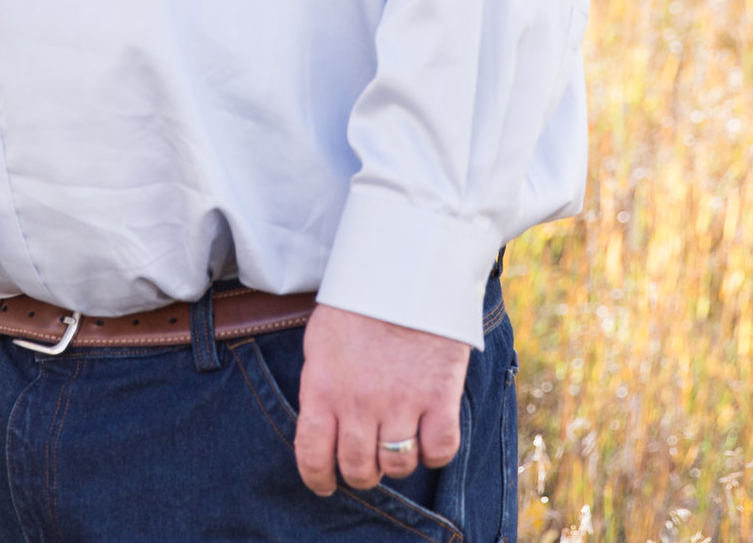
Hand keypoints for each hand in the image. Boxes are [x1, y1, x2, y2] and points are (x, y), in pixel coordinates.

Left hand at [292, 305, 469, 496]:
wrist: (403, 266)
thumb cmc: (359, 301)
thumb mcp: (320, 342)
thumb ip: (320, 387)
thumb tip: (320, 424)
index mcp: (323, 388)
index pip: (312, 457)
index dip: (319, 480)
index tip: (326, 484)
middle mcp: (359, 403)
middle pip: (359, 469)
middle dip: (362, 474)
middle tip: (368, 462)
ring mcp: (401, 401)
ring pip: (398, 466)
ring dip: (397, 463)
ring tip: (399, 444)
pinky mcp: (439, 395)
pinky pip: (439, 450)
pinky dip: (435, 453)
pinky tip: (429, 437)